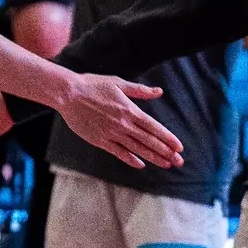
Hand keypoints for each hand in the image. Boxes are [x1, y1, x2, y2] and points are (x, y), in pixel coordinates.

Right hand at [55, 74, 182, 169]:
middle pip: (149, 141)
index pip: (154, 128)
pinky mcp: (100, 140)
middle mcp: (123, 124)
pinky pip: (119, 152)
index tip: (180, 147)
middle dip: (166, 152)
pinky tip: (140, 164)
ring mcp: (111, 134)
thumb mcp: (118, 83)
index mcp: (130, 110)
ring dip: (153, 158)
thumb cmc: (92, 85)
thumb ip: (140, 91)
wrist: (68, 93)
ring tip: (166, 165)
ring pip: (137, 149)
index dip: (168, 138)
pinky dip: (130, 159)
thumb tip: (159, 92)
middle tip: (179, 161)